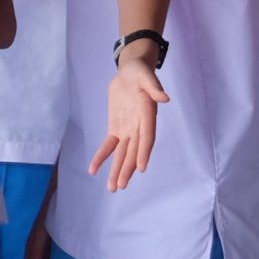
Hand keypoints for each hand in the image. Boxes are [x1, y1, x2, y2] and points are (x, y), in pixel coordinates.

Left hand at [88, 52, 169, 190]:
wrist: (130, 71)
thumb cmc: (139, 71)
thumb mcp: (145, 74)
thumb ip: (153, 86)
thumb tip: (164, 98)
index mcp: (147, 113)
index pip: (147, 136)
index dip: (144, 151)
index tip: (142, 168)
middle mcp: (139, 125)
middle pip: (134, 150)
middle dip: (127, 168)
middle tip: (120, 186)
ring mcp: (128, 128)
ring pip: (123, 153)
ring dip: (118, 169)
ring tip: (113, 187)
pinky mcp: (116, 127)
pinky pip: (109, 145)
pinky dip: (102, 157)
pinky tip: (93, 170)